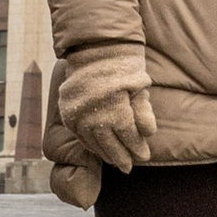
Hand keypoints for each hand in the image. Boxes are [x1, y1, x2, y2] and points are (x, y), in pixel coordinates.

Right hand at [57, 51, 156, 173]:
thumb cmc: (124, 66)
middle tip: (129, 167)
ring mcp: (78, 114)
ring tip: (116, 160)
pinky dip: (90, 144)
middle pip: (109, 144)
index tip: (144, 156)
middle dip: (121, 156)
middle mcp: (93, 114)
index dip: (136, 148)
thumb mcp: (140, 86)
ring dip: (105, 153)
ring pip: (93, 142)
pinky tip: (99, 149)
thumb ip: (144, 112)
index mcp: (115, 107)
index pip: (127, 136)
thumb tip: (148, 134)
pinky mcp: (68, 112)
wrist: (96, 48)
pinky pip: (80, 135)